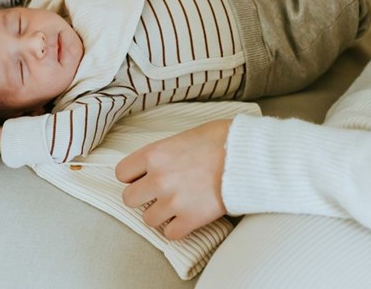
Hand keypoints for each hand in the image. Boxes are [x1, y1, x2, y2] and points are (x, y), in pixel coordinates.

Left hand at [115, 119, 231, 239]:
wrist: (249, 156)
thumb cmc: (221, 139)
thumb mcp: (185, 136)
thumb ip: (165, 152)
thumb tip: (158, 162)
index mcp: (154, 154)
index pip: (122, 173)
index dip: (133, 176)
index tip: (143, 177)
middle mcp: (158, 178)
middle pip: (129, 199)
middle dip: (143, 197)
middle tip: (159, 193)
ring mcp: (173, 201)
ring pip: (148, 220)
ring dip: (161, 214)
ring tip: (177, 205)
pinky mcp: (191, 219)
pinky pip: (170, 234)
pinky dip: (178, 228)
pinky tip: (188, 216)